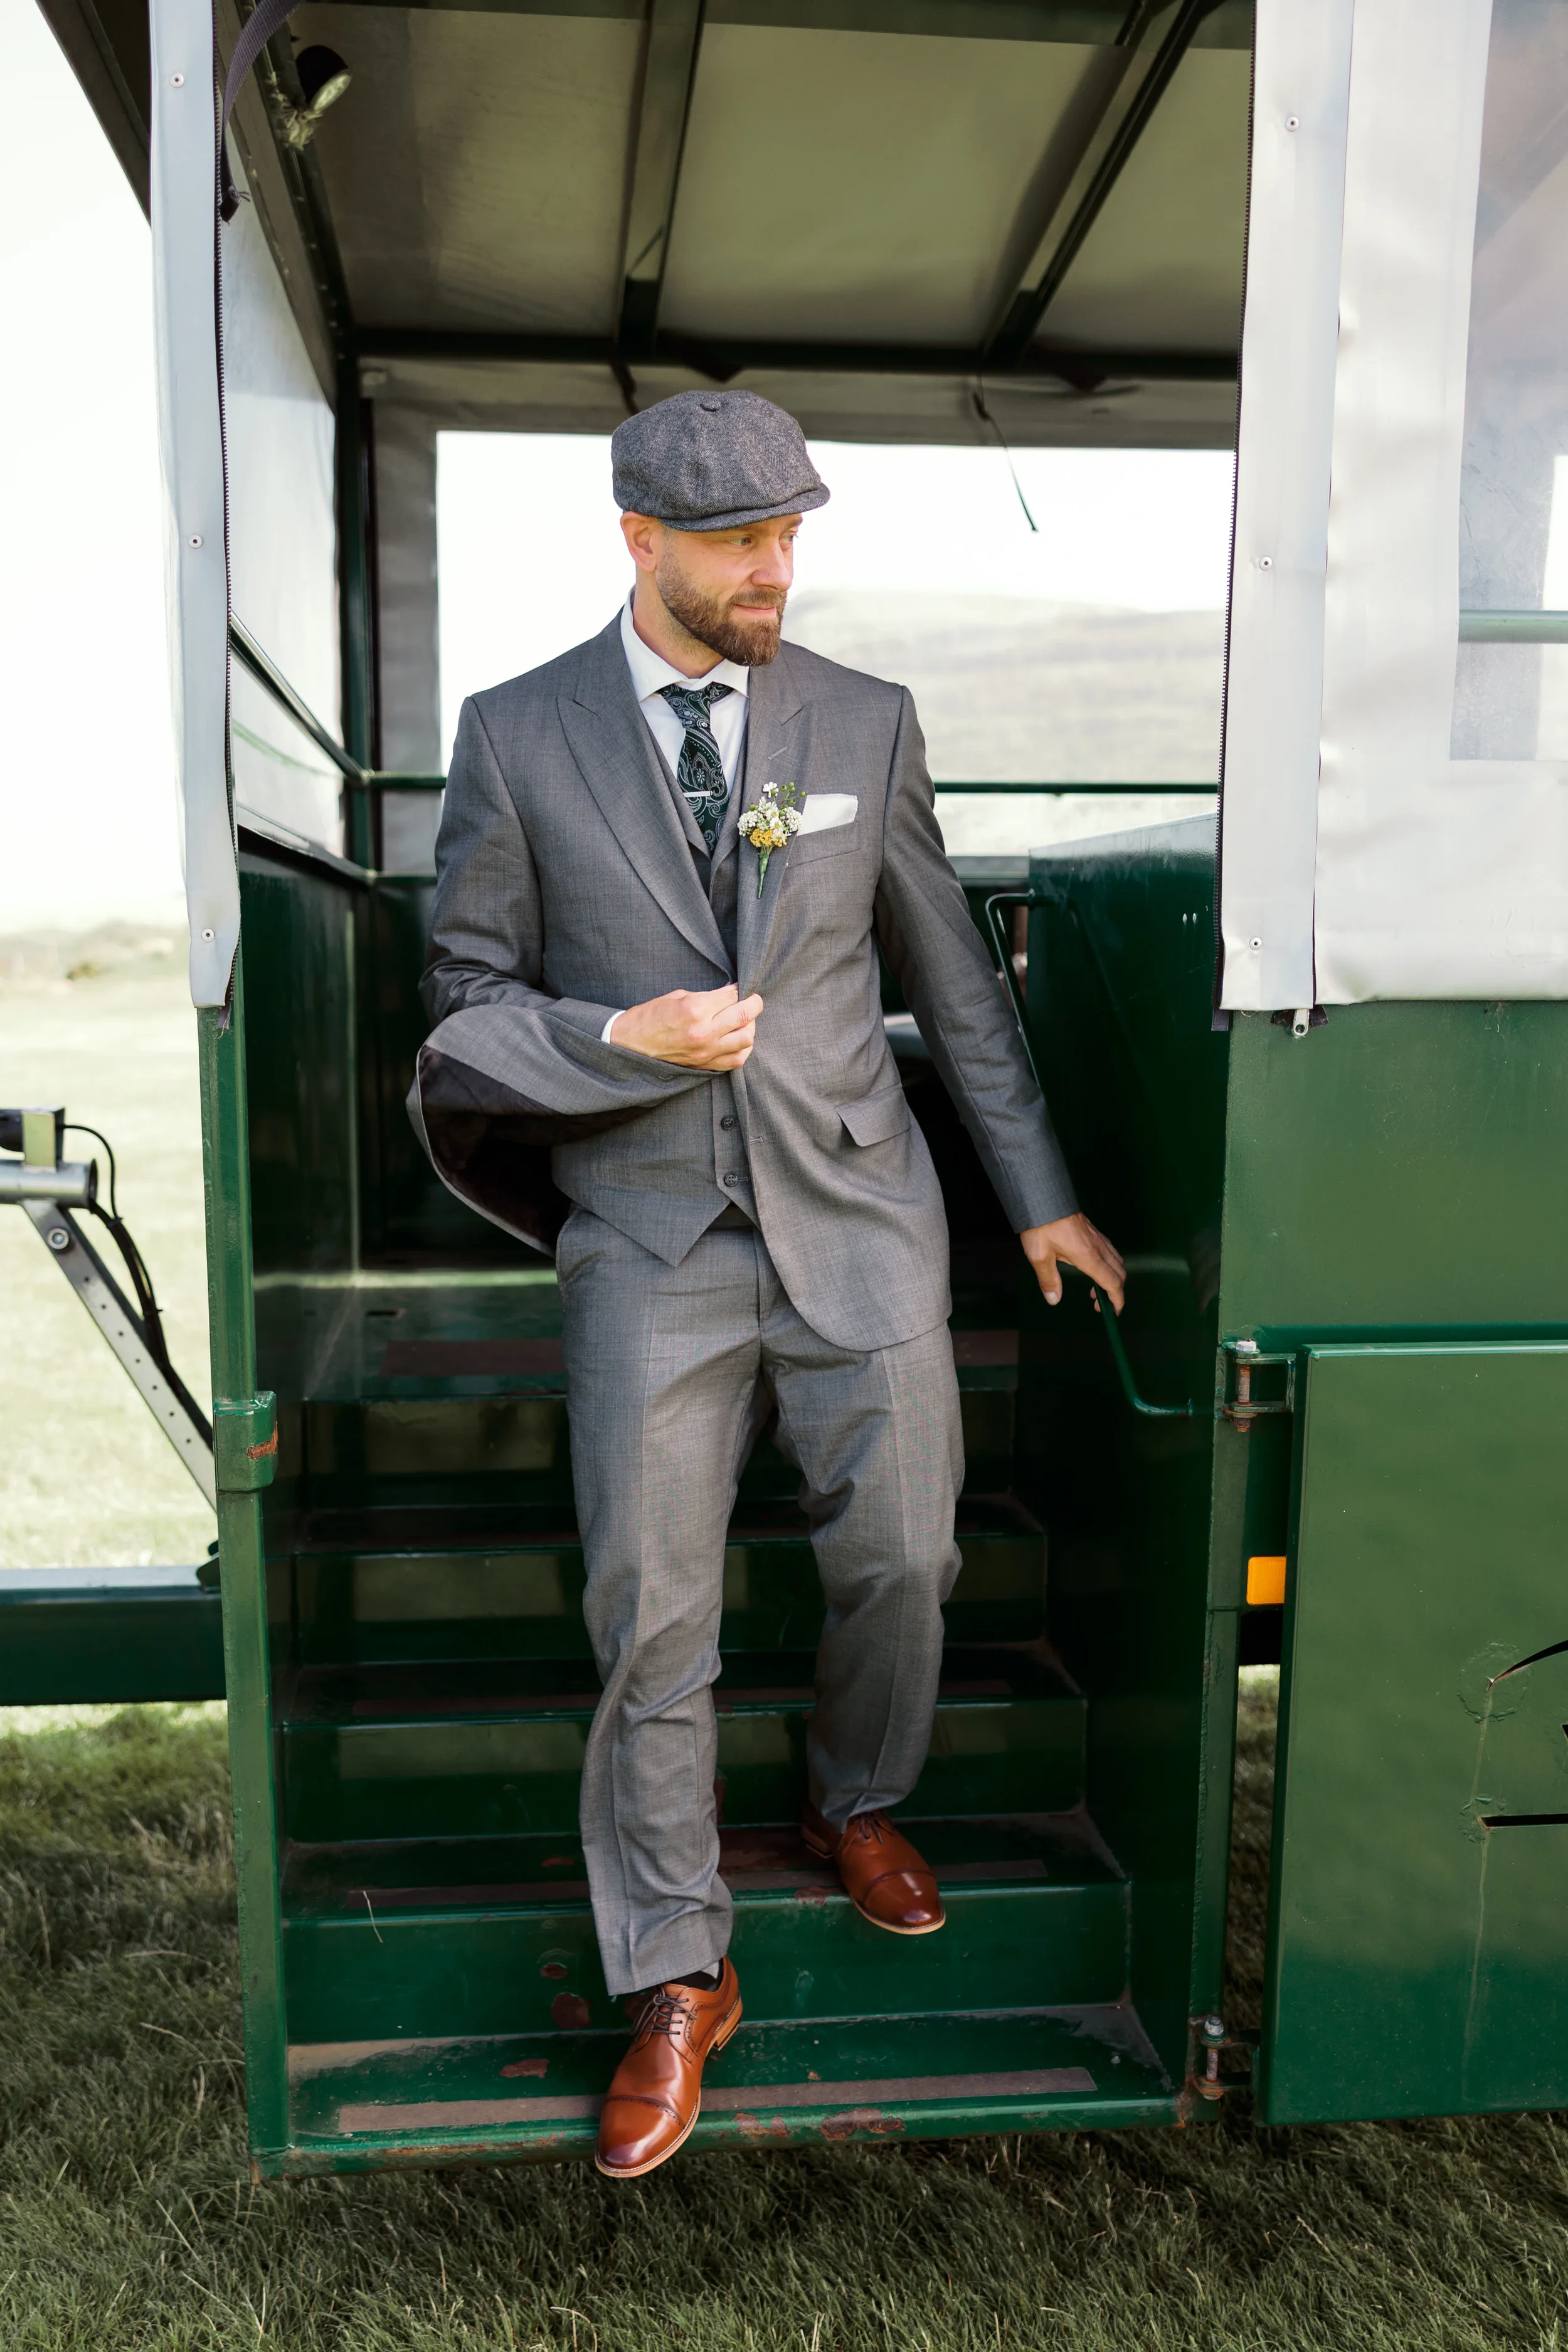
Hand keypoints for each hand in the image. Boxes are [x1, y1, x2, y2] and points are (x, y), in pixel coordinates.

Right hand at [607, 983, 762, 1070]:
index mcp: (695, 1009)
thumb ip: (706, 997)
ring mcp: (706, 1052)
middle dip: (754, 1004)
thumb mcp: (678, 997)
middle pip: (746, 1016)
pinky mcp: (704, 1065)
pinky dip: (743, 1048)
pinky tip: (738, 1039)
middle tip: (752, 1000)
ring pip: (746, 1039)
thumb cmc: (650, 1017)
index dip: (741, 989)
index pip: (732, 996)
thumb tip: (729, 995)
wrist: (630, 1045)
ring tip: (744, 1020)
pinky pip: (736, 1060)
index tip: (741, 987)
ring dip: (750, 1027)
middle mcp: (704, 1032)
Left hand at [1021, 1214, 1125, 1313]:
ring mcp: (1097, 1238)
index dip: (1117, 1300)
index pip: (1112, 1283)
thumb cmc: (1041, 1226)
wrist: (1044, 1197)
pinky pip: (1110, 1251)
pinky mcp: (1093, 1232)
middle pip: (1119, 1274)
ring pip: (1117, 1261)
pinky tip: (1093, 1268)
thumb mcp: (1040, 1256)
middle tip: (1100, 1305)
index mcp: (1089, 1257)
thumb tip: (1053, 1300)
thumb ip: (1049, 1280)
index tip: (1113, 1312)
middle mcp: (1098, 1248)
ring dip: (1112, 1278)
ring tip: (1094, 1290)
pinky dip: (1109, 1265)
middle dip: (1115, 1292)